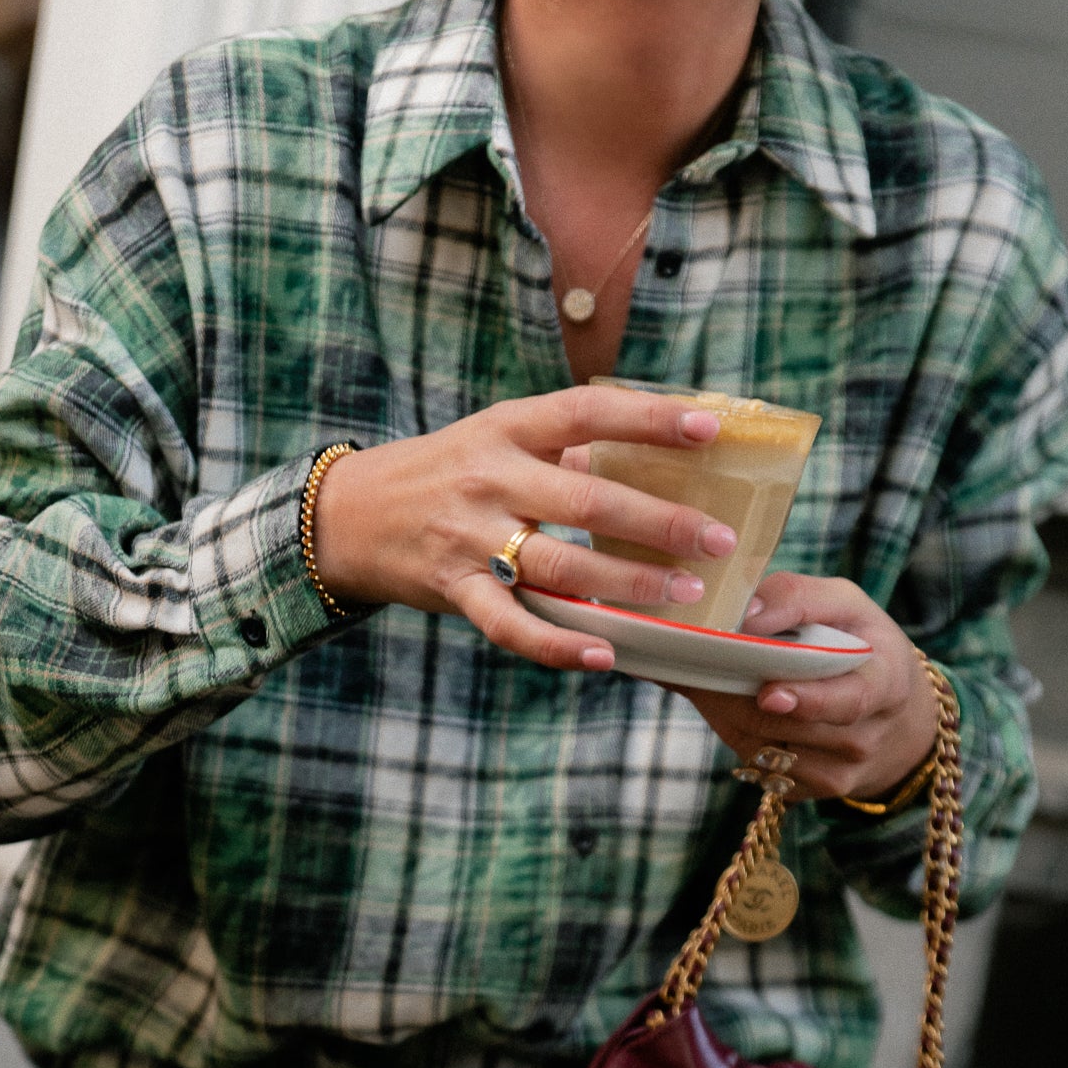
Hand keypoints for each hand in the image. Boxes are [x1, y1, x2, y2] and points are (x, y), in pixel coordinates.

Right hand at [312, 388, 738, 672]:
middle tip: (718, 540)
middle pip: (587, 501)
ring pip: (561, 565)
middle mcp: (490, 478)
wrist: (350, 515)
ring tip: (685, 594)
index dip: (649, 419)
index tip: (708, 428)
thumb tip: (654, 450)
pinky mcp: (454, 589)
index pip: (587, 413)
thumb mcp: (495, 439)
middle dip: (660, 523)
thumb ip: (562, 448)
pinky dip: (560, 645)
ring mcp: (469, 537)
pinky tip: (606, 655)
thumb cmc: (445, 473)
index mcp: (507, 428)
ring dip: (629, 584)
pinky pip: (513, 625)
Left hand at [677, 572, 940, 802]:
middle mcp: (866, 737)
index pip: (848, 700)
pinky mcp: (812, 791)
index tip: (767, 694)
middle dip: (738, 699)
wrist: (888, 712)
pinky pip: (760, 770)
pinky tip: (734, 712)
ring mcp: (840, 772)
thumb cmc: (856, 643)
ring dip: (727, 716)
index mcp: (886, 683)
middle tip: (702, 671)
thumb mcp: (843, 604)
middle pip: (788, 726)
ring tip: (715, 683)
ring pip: (764, 749)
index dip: (805, 700)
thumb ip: (797, 598)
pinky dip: (736, 738)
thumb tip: (744, 614)